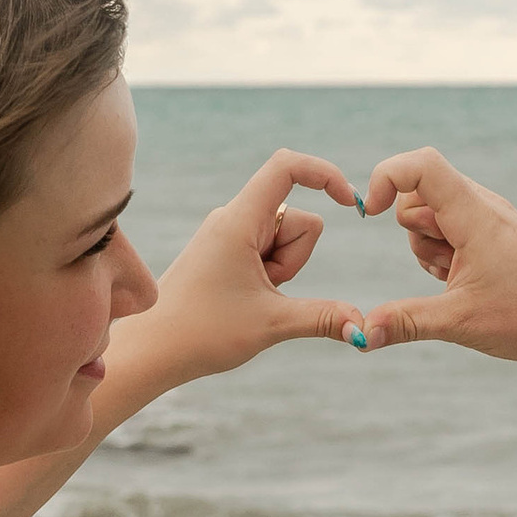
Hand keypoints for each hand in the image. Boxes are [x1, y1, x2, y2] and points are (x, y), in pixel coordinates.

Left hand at [137, 150, 362, 385]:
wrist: (152, 350)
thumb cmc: (201, 333)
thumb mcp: (272, 324)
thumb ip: (323, 318)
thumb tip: (364, 328)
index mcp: (240, 220)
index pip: (287, 166)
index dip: (325, 174)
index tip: (349, 202)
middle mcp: (233, 217)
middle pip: (299, 218)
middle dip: (297, 257)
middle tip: (265, 290)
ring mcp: (229, 233)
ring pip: (286, 238)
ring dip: (283, 270)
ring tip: (249, 297)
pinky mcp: (226, 249)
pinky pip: (268, 251)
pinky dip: (270, 274)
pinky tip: (243, 298)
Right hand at [356, 149, 516, 367]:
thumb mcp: (460, 323)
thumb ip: (405, 322)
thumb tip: (361, 335)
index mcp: (475, 216)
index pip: (421, 164)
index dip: (386, 177)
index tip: (372, 214)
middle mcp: (482, 206)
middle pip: (418, 193)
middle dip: (413, 232)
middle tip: (447, 271)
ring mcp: (489, 217)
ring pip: (432, 214)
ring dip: (430, 246)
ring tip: (461, 280)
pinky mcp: (494, 231)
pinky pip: (451, 228)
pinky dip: (447, 253)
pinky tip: (468, 281)